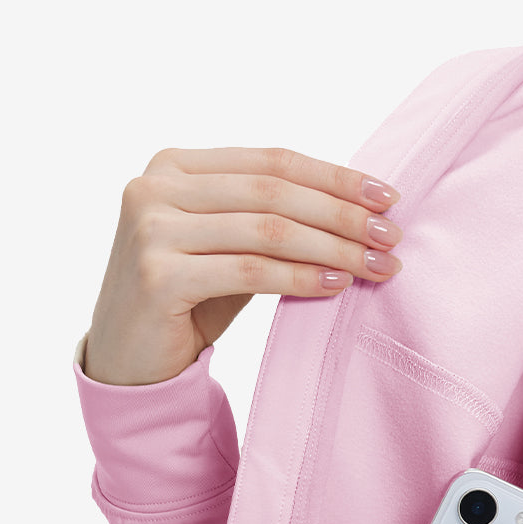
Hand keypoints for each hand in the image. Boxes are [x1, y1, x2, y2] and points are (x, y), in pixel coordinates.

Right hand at [84, 146, 403, 385]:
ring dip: (333, 248)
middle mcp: (155, 186)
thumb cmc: (188, 301)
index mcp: (174, 166)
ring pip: (267, 230)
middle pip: (274, 192)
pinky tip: (337, 285)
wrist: (130, 361)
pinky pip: (249, 272)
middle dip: (343, 214)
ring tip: (377, 266)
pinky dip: (299, 278)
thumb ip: (270, 219)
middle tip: (392, 236)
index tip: (387, 197)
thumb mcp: (227, 247)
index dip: (334, 176)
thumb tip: (358, 211)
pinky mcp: (157, 275)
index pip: (272, 161)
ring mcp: (151, 228)